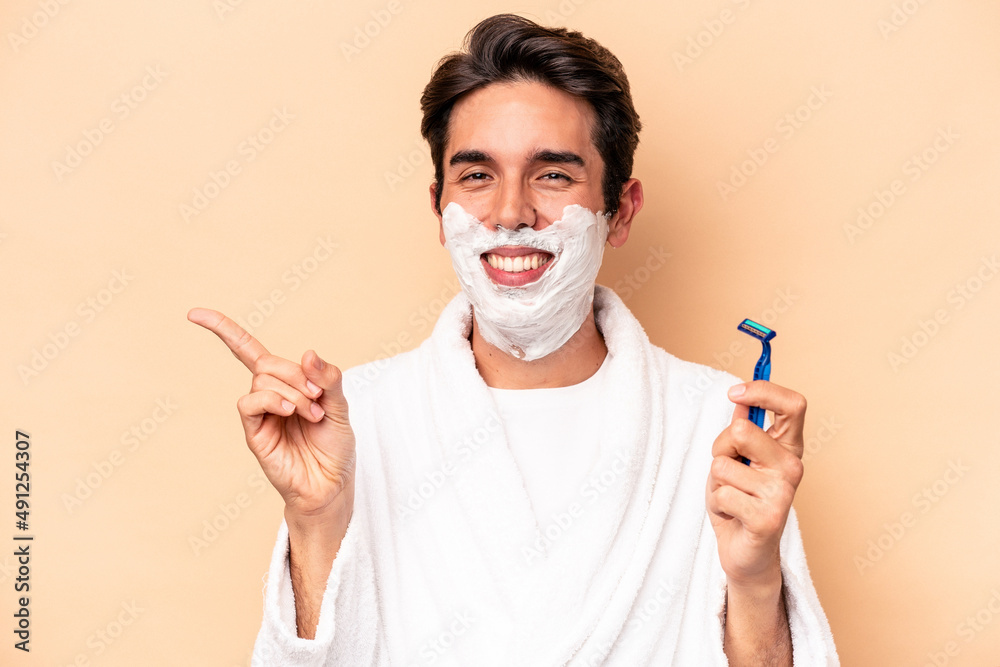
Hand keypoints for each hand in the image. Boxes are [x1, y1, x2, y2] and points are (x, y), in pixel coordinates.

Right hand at [187, 308, 355, 518]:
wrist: (331, 484)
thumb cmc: (334, 446)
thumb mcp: (340, 405)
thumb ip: (328, 379)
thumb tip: (308, 352)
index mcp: (286, 383)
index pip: (248, 350)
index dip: (224, 330)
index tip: (194, 314)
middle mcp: (268, 395)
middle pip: (268, 363)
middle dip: (297, 375)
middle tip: (318, 399)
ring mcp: (259, 415)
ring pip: (262, 381)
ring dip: (293, 392)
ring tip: (313, 415)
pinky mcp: (254, 433)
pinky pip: (250, 402)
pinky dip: (272, 400)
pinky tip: (290, 412)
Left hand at [706, 381, 805, 588]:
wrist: (746, 552)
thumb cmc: (739, 500)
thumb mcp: (736, 459)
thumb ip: (741, 431)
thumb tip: (740, 401)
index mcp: (788, 448)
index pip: (793, 405)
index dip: (763, 390)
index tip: (735, 393)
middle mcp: (792, 467)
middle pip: (742, 431)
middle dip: (720, 448)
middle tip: (727, 470)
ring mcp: (783, 493)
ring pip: (723, 464)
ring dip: (716, 482)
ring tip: (731, 497)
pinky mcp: (768, 517)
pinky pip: (722, 493)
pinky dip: (717, 503)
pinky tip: (732, 516)